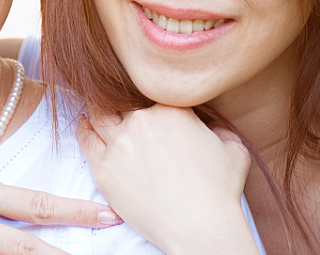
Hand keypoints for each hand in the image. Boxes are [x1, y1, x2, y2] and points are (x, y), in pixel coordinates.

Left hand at [78, 105, 255, 254]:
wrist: (200, 226)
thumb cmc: (219, 192)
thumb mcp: (235, 151)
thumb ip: (221, 131)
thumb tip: (213, 127)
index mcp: (172, 109)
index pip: (152, 94)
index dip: (148, 100)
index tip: (145, 105)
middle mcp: (142, 120)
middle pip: (124, 102)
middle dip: (123, 105)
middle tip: (119, 108)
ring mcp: (121, 143)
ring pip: (100, 114)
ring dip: (98, 110)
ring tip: (96, 110)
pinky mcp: (104, 168)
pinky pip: (86, 138)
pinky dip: (84, 128)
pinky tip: (85, 124)